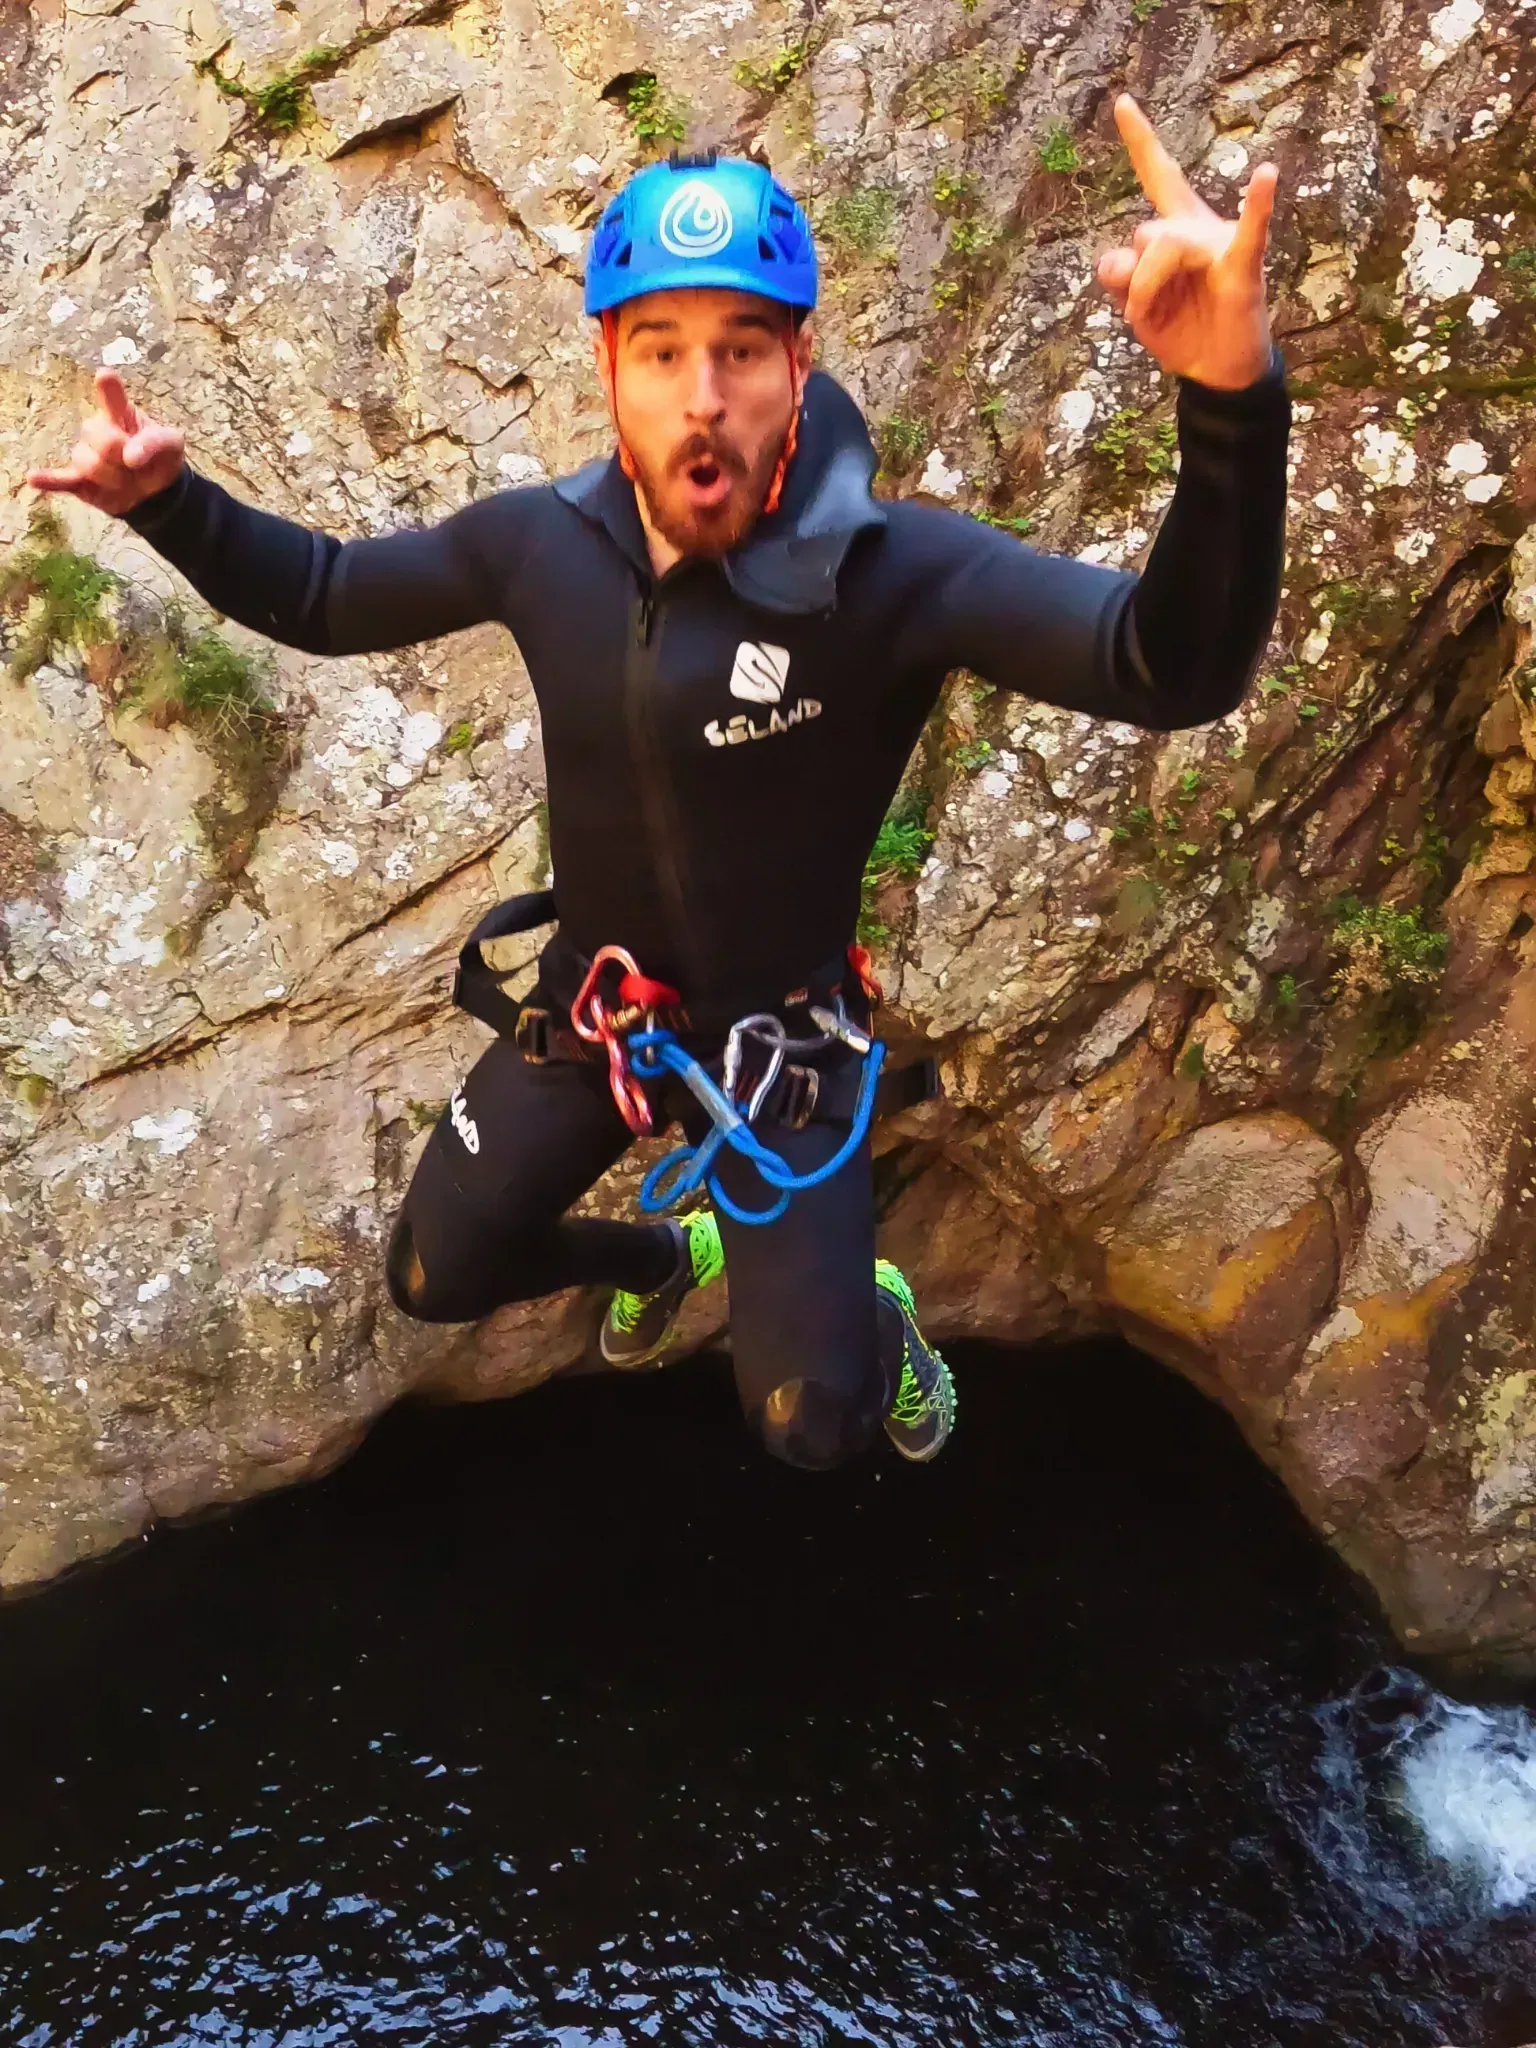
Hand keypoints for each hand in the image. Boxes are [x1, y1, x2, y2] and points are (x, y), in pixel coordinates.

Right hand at [25, 366, 184, 515]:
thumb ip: (156, 443)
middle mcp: (99, 430)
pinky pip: (61, 479)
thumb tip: (131, 457)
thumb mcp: (172, 446)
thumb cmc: (160, 459)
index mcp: (121, 415)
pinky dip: (49, 480)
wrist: (156, 492)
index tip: (105, 376)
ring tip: (127, 481)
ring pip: (87, 463)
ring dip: (112, 478)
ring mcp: (87, 454)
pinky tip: (34, 478)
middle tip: (137, 466)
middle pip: (99, 438)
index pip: (113, 398)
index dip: (109, 388)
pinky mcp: (80, 480)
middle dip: (120, 456)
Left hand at [1096, 94, 1276, 391]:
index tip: (1123, 103)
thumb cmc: (1183, 330)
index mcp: (1174, 229)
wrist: (1215, 372)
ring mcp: (1221, 245)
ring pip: (1164, 244)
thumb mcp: (1137, 306)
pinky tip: (1267, 175)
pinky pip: (1250, 231)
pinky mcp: (1242, 267)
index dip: (1141, 139)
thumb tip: (1116, 260)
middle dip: (1131, 276)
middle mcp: (1198, 228)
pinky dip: (1258, 204)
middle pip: (1145, 231)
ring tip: (1147, 318)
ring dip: (1144, 288)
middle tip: (1136, 311)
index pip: (1157, 174)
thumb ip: (1120, 277)